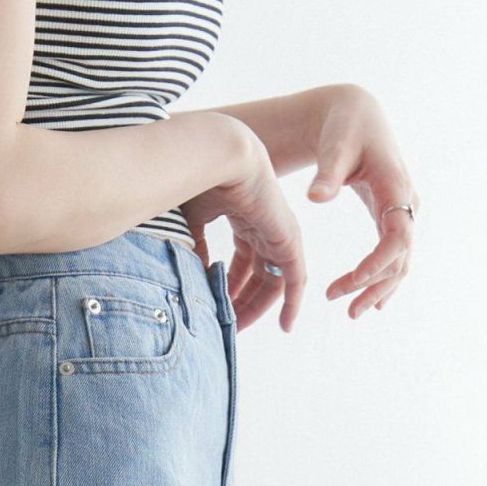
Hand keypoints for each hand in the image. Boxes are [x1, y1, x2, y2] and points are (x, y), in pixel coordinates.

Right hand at [181, 124, 305, 331]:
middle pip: (257, 276)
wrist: (220, 157)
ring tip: (238, 329)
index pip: (241, 264)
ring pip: (273, 282)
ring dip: (257, 307)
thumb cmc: (200, 179)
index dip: (228, 289)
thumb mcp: (191, 222)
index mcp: (244, 221)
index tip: (215, 311)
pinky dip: (292, 303)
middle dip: (241, 303)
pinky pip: (295, 279)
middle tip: (225, 327)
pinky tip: (286, 325)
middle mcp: (263, 228)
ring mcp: (278, 234)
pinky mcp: (289, 239)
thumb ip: (194, 249)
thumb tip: (193, 274)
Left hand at [307, 86, 418, 317]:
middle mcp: (406, 203)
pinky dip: (383, 279)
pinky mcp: (392, 215)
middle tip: (342, 306)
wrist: (355, 115)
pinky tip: (370, 301)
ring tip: (352, 312)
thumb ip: (327, 174)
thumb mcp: (335, 146)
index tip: (351, 282)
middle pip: (400, 258)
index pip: (397, 238)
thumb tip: (315, 198)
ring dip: (378, 289)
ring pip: (399, 262)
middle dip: (373, 286)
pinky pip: (394, 255)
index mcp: (395, 187)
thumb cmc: (344, 128)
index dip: (377, 264)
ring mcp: (403, 211)